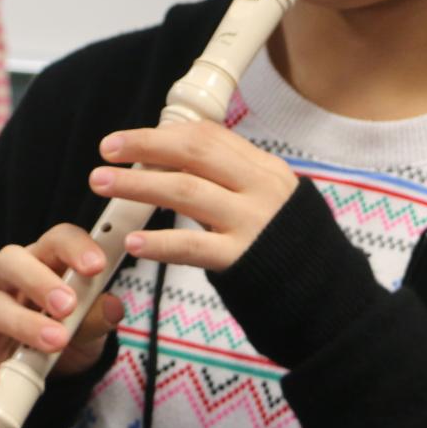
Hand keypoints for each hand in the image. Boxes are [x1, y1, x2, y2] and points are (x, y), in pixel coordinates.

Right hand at [0, 223, 124, 394]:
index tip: (97, 266)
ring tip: (55, 342)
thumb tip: (113, 307)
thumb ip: (98, 314)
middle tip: (68, 305)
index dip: (75, 248)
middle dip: (40, 281)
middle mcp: (9, 278)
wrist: (46, 368)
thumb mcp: (90, 322)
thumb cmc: (68, 327)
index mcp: (44, 260)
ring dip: (24, 323)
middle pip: (11, 260)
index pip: (57, 239)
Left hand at [89, 121, 297, 273]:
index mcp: (265, 169)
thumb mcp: (267, 200)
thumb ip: (228, 181)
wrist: (324, 293)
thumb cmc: (284, 246)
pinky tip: (133, 242)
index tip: (126, 140)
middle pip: (194, 151)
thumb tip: (173, 161)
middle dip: (145, 146)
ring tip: (102, 183)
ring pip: (186, 190)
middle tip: (106, 150)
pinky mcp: (243, 259)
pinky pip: (193, 247)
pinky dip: (160, 243)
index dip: (162, 134)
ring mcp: (253, 222)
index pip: (209, 137)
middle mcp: (260, 188)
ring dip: (138, 184)